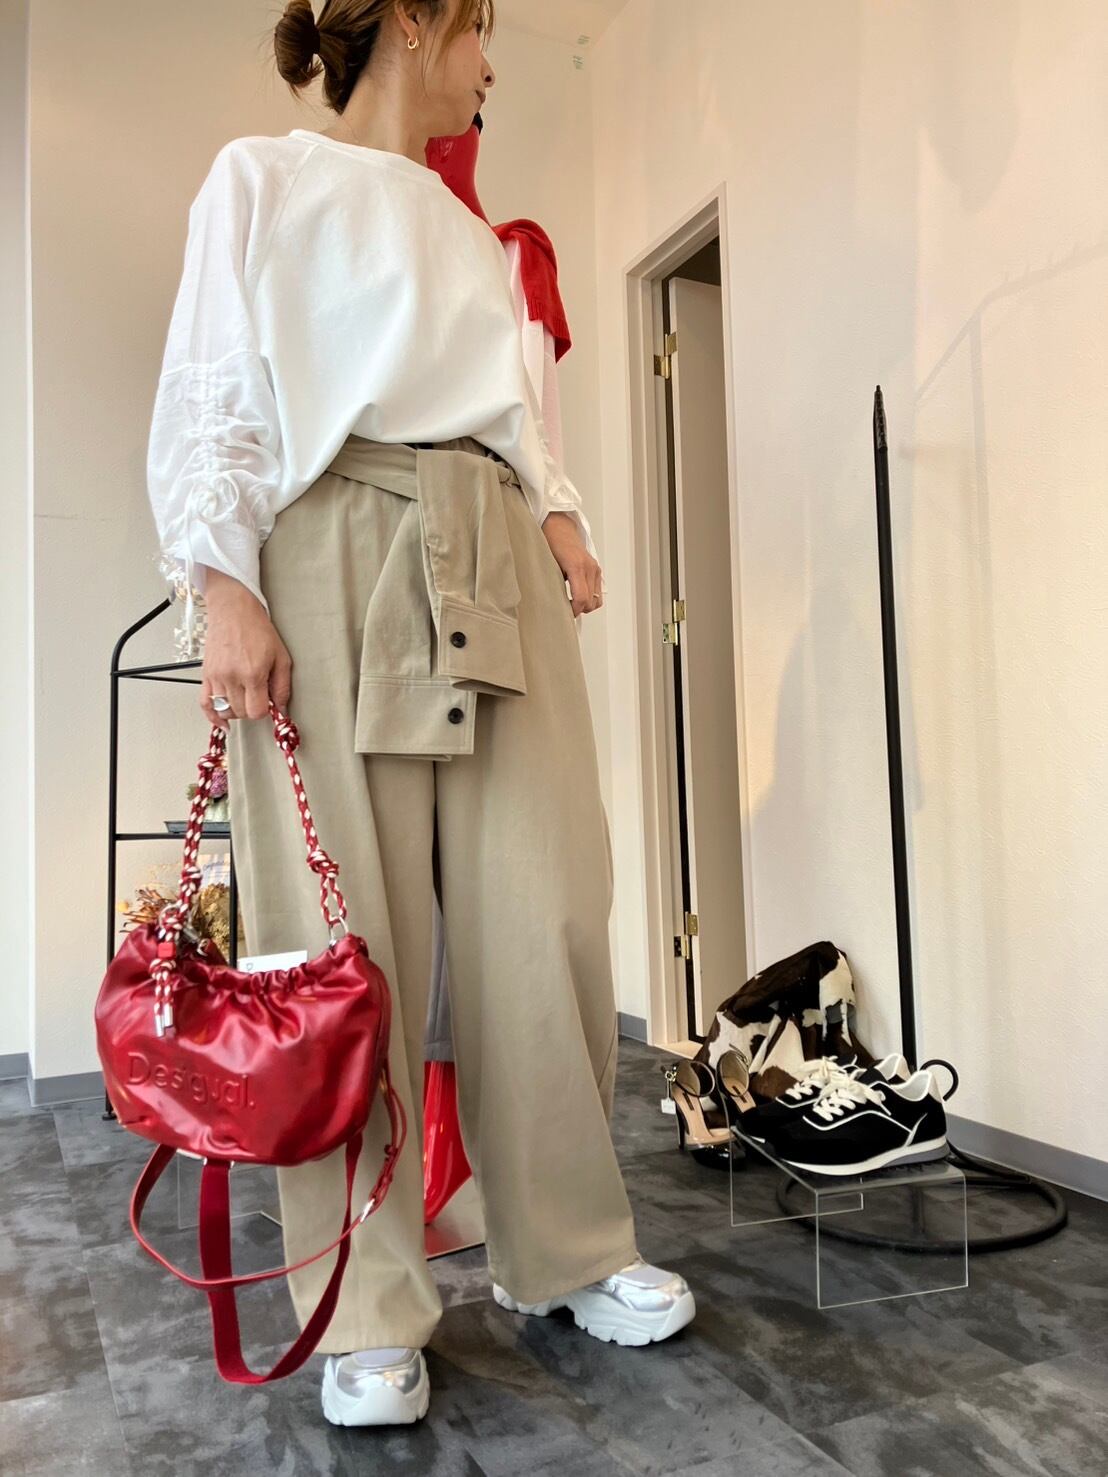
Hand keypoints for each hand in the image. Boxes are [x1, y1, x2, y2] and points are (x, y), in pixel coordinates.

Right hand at [198, 568, 292, 728]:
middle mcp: (231, 676)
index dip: (266, 711)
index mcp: (252, 673)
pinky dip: (212, 716)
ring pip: (225, 710)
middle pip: (241, 713)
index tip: (269, 703)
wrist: (233, 610)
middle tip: (258, 696)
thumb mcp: (281, 656)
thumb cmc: (257, 628)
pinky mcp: (206, 674)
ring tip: (245, 698)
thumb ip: (282, 685)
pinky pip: (205, 703)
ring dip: (237, 710)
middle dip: (252, 708)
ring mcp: (216, 676)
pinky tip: (222, 721)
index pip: (257, 711)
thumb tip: (282, 708)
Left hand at [542, 512, 603, 616]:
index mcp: (576, 566)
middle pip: (590, 602)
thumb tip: (553, 602)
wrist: (558, 525)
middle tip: (565, 609)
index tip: (564, 613)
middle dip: (578, 609)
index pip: (581, 599)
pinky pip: (598, 592)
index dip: (573, 611)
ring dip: (586, 605)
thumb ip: (553, 582)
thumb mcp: (548, 563)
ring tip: (572, 603)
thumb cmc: (550, 541)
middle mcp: (589, 568)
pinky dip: (590, 598)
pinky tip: (578, 595)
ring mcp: (595, 568)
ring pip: (597, 600)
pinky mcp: (596, 569)